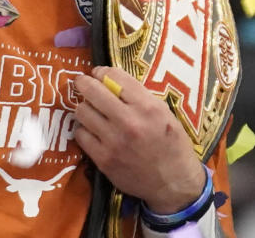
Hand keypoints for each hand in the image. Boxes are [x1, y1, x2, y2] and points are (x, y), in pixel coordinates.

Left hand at [73, 66, 206, 213]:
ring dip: (85, 107)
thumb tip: (111, 80)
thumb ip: (139, 96)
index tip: (99, 73)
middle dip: (84, 83)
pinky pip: (81, 135)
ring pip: (82, 111)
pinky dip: (84, 130)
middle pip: (92, 91)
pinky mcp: (103, 160)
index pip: (115, 77)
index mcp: (147, 107)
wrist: (173, 183)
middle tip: (82, 82)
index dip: (103, 71)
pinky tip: (92, 131)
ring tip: (90, 110)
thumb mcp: (164, 113)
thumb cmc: (171, 144)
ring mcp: (114, 142)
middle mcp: (129, 122)